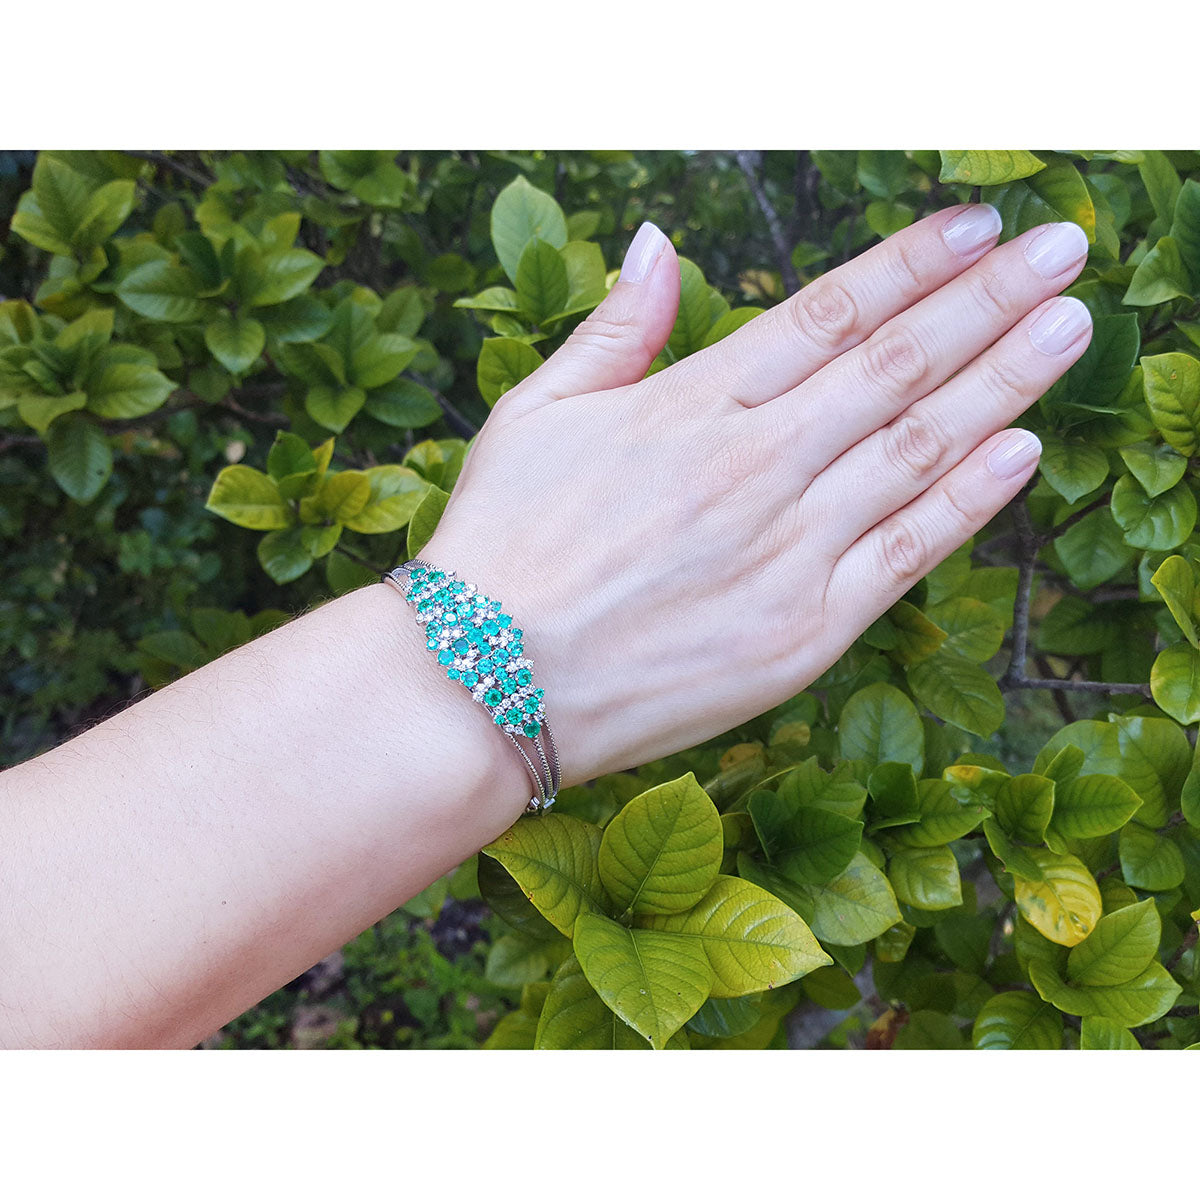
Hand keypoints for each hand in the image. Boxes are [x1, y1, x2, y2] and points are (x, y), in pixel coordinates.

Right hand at [420, 206, 1092, 787]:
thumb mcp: (535, 413)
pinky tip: (1021, 449)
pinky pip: (905, 554)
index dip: (911, 263)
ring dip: (1004, 382)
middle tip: (1061, 255)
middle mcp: (751, 467)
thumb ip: (614, 330)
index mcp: (687, 406)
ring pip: (918, 449)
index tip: (975, 226)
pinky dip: (968, 500)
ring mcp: (784, 551)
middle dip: (987, 302)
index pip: (828, 314)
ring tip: (1069, 327)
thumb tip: (655, 243)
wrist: (485, 683)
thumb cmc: (500, 548)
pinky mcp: (803, 631)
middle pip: (895, 367)